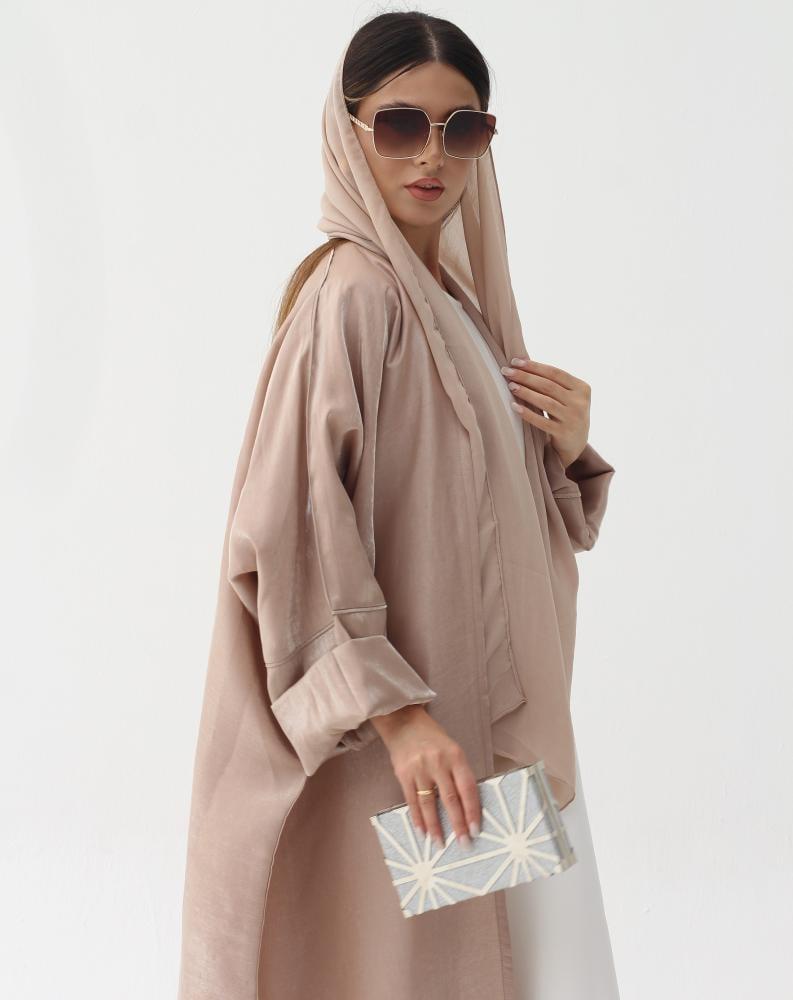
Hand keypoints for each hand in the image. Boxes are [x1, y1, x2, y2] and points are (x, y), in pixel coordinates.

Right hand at [370, 705, 481, 851]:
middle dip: (458, 824)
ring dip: (435, 827)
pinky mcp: (403, 774)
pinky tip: (421, 831)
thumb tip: (467, 806)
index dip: (472, 810)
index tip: (476, 830)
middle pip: (450, 799)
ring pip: (429, 804)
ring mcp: (420, 768)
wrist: (404, 722)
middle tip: (463, 843)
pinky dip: (417, 818)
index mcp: (456, 756)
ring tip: (440, 843)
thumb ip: (458, 774)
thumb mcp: (452, 750)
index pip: (468, 788)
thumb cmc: (433, 739)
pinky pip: (412, 800)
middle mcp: (438, 762)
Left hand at [500, 357, 589, 468]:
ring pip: (545, 402)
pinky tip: (514, 406)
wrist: (576, 443)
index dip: (534, 366)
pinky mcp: (563, 433)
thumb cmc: (566, 413)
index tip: (515, 361)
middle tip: (507, 371)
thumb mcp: (567, 396)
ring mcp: (573, 419)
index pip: (555, 373)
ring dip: (526, 392)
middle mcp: (580, 403)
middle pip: (548, 386)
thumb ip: (552, 382)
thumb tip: (522, 363)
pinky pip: (541, 421)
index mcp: (582, 388)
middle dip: (526, 376)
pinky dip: (527, 413)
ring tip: (510, 386)